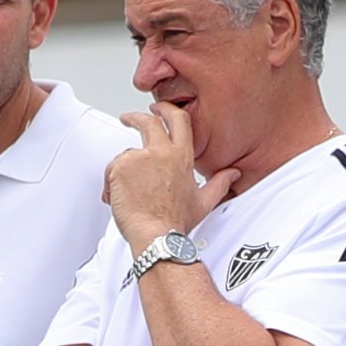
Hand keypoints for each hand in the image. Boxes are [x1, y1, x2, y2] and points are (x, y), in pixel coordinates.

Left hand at [103, 102, 238, 251]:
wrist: (156, 235)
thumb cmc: (176, 221)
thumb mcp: (204, 202)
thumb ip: (219, 184)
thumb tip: (233, 174)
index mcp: (182, 157)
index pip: (178, 121)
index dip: (166, 110)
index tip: (158, 109)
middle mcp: (161, 152)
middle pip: (147, 122)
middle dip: (135, 117)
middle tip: (128, 118)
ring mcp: (140, 158)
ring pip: (126, 155)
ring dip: (123, 170)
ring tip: (127, 193)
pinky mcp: (121, 167)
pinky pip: (112, 169)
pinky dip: (111, 182)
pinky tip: (118, 197)